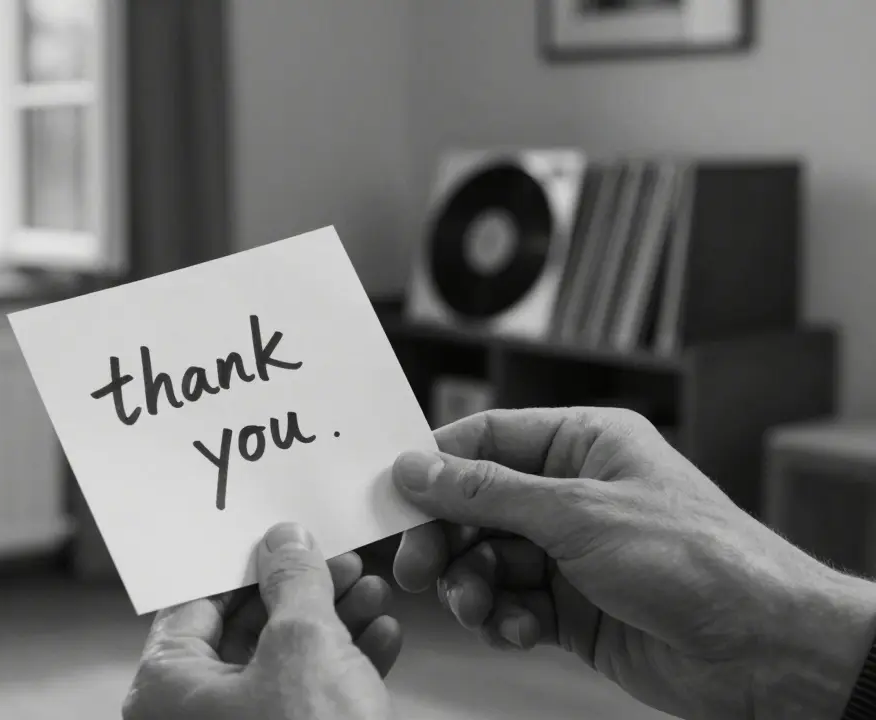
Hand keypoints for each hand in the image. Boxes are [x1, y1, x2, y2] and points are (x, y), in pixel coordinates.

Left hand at [123, 523, 398, 719]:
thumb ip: (294, 581)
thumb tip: (285, 542)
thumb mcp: (306, 645)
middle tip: (339, 558)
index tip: (283, 536)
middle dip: (301, 592)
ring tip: (371, 591)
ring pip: (281, 667)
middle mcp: (189, 719)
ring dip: (333, 625)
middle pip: (243, 631)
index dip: (245, 561)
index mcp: (165, 689)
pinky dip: (344, 669)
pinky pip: (304, 703)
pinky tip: (383, 637)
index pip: (194, 601)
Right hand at [391, 407, 875, 719]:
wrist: (761, 650)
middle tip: (419, 566)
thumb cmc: (700, 559)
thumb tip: (421, 469)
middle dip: (447, 538)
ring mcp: (575, 554)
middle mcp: (577, 494)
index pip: (489, 439)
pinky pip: (513, 604)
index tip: (396, 496)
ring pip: (489, 560)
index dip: (438, 466)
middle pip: (479, 506)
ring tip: (478, 605)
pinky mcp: (576, 608)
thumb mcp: (576, 512)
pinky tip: (517, 630)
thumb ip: (487, 492)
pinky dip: (504, 619)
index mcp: (586, 444)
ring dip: (473, 585)